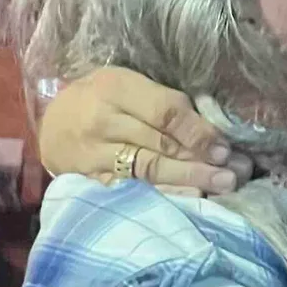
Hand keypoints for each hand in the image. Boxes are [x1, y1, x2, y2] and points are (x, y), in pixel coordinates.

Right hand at [35, 66, 242, 195]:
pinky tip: (185, 201)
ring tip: (218, 188)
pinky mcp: (88, 179)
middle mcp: (103, 121)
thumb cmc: (100, 98)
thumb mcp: (128, 85)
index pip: (164, 112)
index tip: (225, 149)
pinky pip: (128, 190)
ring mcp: (93, 154)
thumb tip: (212, 130)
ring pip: (146, 170)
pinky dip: (159, 196)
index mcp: (116, 88)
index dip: (197, 132)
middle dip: (201, 162)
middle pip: (158, 144)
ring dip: (187, 181)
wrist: (52, 122)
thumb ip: (165, 102)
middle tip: (234, 175)